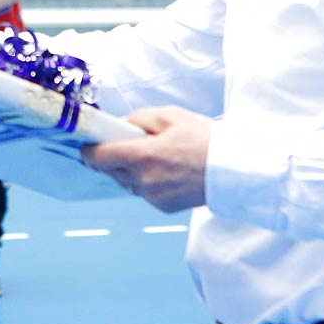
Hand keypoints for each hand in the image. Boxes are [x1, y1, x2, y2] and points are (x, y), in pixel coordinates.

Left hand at [83, 105, 209, 211]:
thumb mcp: (172, 116)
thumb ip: (140, 118)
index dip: (90, 149)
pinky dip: (148, 181)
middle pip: (111, 170)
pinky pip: (144, 192)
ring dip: (132, 170)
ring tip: (158, 156)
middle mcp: (143, 180)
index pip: (98, 157)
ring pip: (127, 181)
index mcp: (143, 156)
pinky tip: (168, 171)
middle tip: (135, 144)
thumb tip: (121, 125)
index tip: (89, 143)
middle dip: (115, 156)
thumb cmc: (205, 140)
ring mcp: (152, 197)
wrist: (234, 171)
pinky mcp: (162, 207)